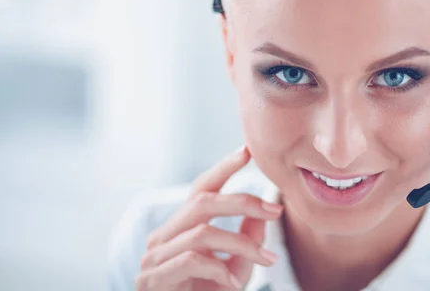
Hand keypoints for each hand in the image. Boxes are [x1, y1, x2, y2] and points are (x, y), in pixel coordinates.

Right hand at [135, 146, 283, 290]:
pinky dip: (219, 269)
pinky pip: (192, 260)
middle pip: (201, 201)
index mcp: (181, 227)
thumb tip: (265, 214)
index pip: (200, 188)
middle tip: (276, 211)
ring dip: (242, 244)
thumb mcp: (236, 267)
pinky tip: (232, 284)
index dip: (222, 168)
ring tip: (268, 261)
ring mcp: (154, 258)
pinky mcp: (154, 280)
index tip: (247, 151)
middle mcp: (163, 236)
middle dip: (243, 201)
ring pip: (203, 232)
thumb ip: (246, 240)